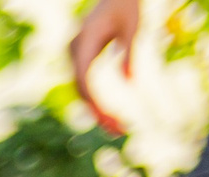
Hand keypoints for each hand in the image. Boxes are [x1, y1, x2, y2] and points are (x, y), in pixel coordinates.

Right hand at [72, 0, 139, 134]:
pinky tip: (109, 112)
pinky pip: (85, 83)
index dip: (98, 103)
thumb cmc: (129, 3)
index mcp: (84, 41)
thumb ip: (131, 54)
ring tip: (116, 126)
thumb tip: (131, 85)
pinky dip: (96, 99)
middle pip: (81, 89)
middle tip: (120, 131)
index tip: (116, 120)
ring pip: (81, 89)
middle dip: (99, 112)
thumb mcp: (135, 27)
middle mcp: (74, 49)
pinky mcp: (80, 55)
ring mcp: (74, 53)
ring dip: (96, 109)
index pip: (86, 80)